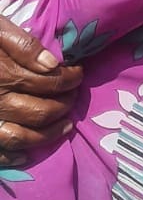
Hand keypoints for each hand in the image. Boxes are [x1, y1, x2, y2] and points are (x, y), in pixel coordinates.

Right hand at [0, 16, 80, 163]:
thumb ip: (21, 43)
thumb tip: (51, 64)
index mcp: (3, 73)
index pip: (50, 82)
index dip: (70, 79)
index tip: (78, 74)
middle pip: (40, 110)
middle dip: (63, 105)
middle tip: (73, 97)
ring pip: (21, 137)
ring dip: (48, 134)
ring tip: (65, 125)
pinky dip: (13, 156)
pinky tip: (27, 153)